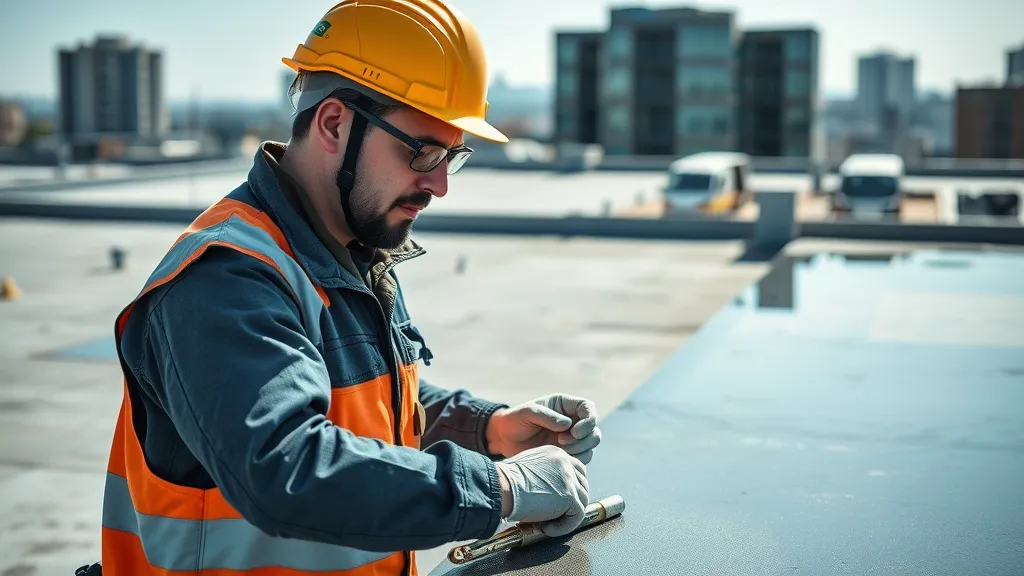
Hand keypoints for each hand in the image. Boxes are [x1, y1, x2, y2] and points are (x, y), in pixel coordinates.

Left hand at [486, 394, 600, 462]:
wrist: (504, 439)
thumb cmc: (515, 420)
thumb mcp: (528, 413)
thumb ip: (547, 416)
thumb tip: (568, 425)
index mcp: (565, 406)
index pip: (588, 409)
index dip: (589, 421)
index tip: (575, 432)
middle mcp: (572, 421)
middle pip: (594, 430)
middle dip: (584, 440)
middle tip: (562, 443)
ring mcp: (570, 439)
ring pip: (590, 446)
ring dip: (580, 451)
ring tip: (559, 451)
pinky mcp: (566, 453)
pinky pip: (581, 459)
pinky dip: (575, 460)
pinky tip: (559, 459)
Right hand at [495, 445, 589, 535]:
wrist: (500, 488)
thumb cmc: (504, 483)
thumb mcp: (528, 469)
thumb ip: (544, 475)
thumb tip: (551, 495)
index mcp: (555, 454)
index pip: (576, 469)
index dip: (570, 488)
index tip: (558, 501)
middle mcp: (565, 462)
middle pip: (583, 485)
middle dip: (572, 502)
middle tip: (553, 515)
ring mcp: (569, 479)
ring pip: (581, 502)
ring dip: (565, 517)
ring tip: (544, 524)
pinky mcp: (570, 496)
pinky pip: (576, 517)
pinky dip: (562, 527)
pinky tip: (544, 528)